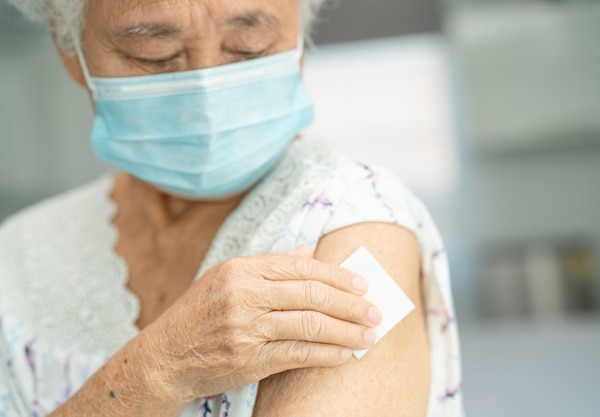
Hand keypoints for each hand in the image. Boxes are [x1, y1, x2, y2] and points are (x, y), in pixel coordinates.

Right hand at [140, 246, 381, 403]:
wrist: (164, 355)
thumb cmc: (200, 312)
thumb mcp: (227, 277)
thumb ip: (270, 263)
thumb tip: (309, 251)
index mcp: (242, 269)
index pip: (302, 267)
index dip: (337, 275)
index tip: (363, 284)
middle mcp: (244, 294)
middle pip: (311, 294)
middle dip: (350, 303)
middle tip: (375, 311)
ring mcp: (246, 327)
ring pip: (310, 324)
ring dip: (346, 331)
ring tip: (369, 335)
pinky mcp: (248, 359)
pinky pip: (298, 354)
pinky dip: (326, 354)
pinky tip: (345, 355)